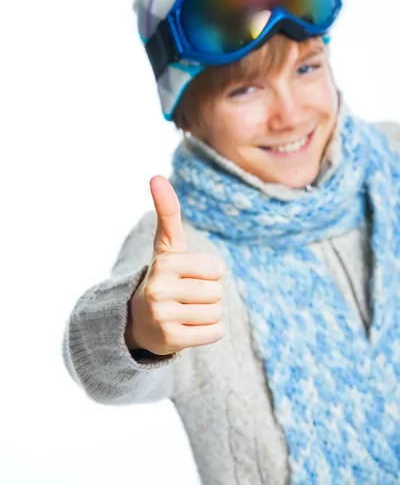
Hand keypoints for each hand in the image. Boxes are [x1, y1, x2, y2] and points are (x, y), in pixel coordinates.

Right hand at [125, 176, 224, 355]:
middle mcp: (160, 289)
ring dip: (207, 314)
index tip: (189, 276)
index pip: (217, 269)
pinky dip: (208, 332)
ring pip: (216, 313)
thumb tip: (156, 176)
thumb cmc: (164, 277)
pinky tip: (187, 327)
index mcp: (165, 263)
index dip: (209, 273)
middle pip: (217, 292)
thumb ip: (167, 211)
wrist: (139, 320)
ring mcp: (162, 316)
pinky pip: (213, 333)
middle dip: (208, 294)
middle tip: (185, 296)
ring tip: (185, 311)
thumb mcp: (167, 245)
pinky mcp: (170, 340)